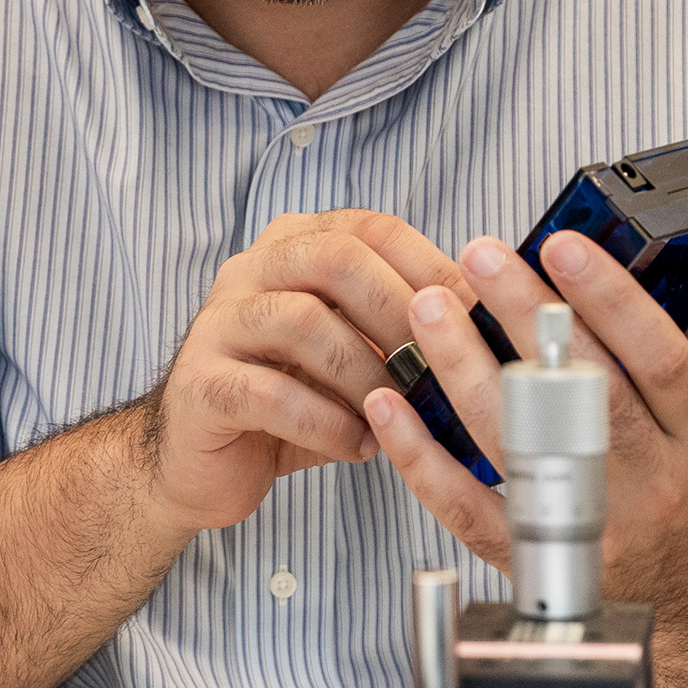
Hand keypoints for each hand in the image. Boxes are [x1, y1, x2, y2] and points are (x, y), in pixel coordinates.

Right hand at [146, 209, 472, 537]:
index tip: (475, 310)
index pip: (370, 228)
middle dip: (397, 312)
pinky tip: (355, 446)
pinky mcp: (200, 385)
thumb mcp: (354, 353)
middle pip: (334, 258)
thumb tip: (488, 327)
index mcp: (294, 248)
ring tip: (396, 414)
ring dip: (365, 374)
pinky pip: (269, 393)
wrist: (199, 459)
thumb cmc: (291, 400)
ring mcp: (219, 324)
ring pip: (302, 322)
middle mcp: (251, 271)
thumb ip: (400, 331)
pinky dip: (325, 423)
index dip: (428, 265)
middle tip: (435, 364)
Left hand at [365, 230, 687, 687]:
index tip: (561, 246)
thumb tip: (685, 234)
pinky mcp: (532, 553)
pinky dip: (421, 455)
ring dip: (465, 371)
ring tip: (429, 310)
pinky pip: (467, 504)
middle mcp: (650, 477)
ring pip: (520, 444)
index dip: (610, 300)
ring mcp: (590, 521)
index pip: (657, 356)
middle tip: (480, 258)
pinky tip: (389, 404)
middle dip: (528, 319)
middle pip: (585, 394)